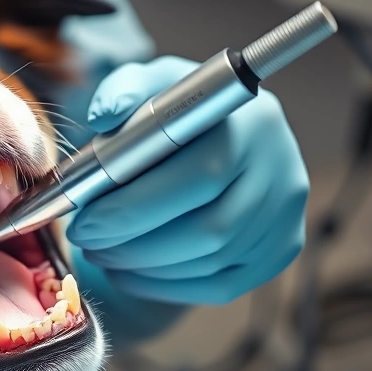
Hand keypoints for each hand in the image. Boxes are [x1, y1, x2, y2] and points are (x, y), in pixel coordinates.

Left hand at [67, 57, 308, 304]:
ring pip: (210, 262)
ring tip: (101, 251)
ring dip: (143, 266)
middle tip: (86, 241)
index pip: (201, 176)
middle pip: (209, 229)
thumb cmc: (176, 111)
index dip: (136, 208)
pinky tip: (129, 269)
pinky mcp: (280, 251)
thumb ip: (123, 90)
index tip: (84, 220)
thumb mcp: (151, 85)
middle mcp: (282, 172)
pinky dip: (165, 285)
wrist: (224, 135)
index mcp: (254, 123)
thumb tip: (105, 116)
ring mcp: (287, 218)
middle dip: (133, 244)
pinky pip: (221, 285)